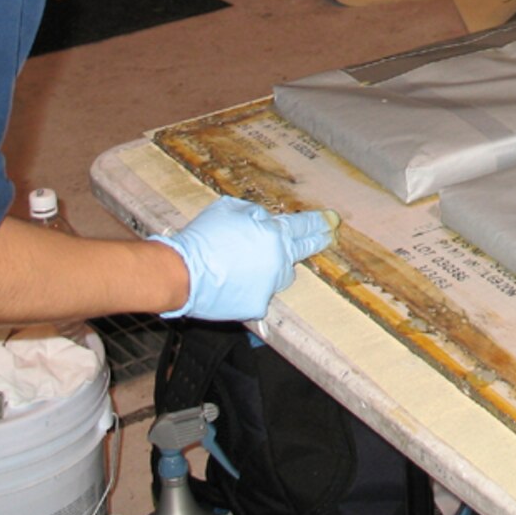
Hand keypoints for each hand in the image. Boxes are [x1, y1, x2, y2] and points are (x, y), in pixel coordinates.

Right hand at [152, 196, 333, 320]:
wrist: (183, 272)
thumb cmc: (203, 238)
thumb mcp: (229, 209)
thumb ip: (254, 214)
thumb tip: (264, 220)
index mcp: (273, 233)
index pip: (303, 226)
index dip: (318, 223)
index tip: (332, 221)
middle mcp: (278, 259)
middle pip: (301, 251)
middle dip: (314, 242)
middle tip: (326, 237)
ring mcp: (270, 284)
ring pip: (279, 275)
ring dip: (272, 269)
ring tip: (248, 265)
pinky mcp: (258, 305)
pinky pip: (259, 294)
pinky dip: (249, 289)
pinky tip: (231, 283)